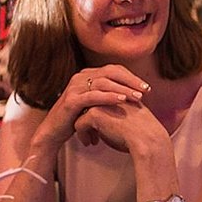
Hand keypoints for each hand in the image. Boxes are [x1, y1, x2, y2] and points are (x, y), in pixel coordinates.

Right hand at [34, 65, 150, 152]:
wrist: (54, 132)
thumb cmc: (78, 118)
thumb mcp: (95, 103)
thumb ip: (109, 95)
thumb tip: (134, 95)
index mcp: (87, 75)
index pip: (114, 70)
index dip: (131, 77)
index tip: (147, 88)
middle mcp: (80, 77)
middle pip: (111, 72)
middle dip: (131, 81)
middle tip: (146, 91)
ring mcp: (75, 87)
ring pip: (103, 83)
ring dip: (123, 89)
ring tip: (137, 97)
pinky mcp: (71, 100)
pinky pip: (93, 96)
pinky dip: (109, 97)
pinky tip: (122, 100)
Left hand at [73, 99, 164, 153]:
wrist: (147, 138)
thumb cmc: (143, 132)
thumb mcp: (131, 115)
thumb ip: (118, 112)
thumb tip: (105, 121)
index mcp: (119, 91)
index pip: (100, 96)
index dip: (98, 110)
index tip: (98, 124)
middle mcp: (108, 92)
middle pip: (88, 102)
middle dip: (87, 117)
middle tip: (91, 131)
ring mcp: (100, 101)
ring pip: (81, 113)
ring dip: (84, 127)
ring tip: (90, 138)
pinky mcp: (94, 113)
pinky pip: (79, 124)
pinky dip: (82, 135)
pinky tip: (89, 143)